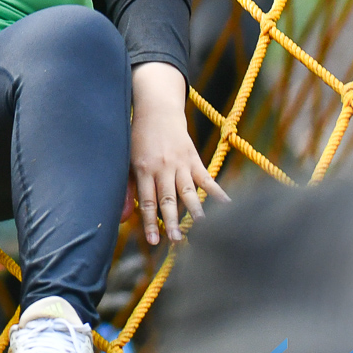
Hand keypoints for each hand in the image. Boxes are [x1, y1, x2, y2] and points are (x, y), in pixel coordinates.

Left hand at [129, 62, 228, 243]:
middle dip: (172, 222)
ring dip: (195, 211)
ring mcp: (180, 164)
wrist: (158, 111)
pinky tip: (228, 206)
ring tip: (203, 229)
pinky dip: (218, 192)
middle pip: (168, 199)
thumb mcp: (127, 160)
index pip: (147, 201)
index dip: (150, 222)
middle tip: (177, 241)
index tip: (154, 241)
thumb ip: (127, 190)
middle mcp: (162, 168)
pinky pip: (207, 179)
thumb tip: (123, 218)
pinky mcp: (194, 159)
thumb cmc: (139, 139)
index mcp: (144, 169)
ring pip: (188, 191)